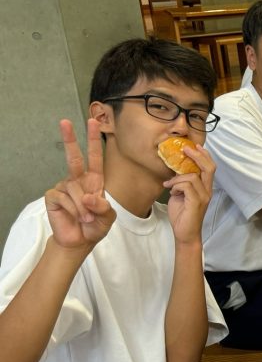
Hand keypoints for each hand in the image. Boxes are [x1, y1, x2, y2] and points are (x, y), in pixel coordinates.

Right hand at [45, 119, 113, 250]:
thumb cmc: (95, 226)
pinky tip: (75, 217)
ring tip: (86, 219)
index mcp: (94, 181)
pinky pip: (64, 198)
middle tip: (65, 121)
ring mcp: (64, 187)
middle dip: (70, 139)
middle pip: (74, 157)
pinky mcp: (53, 196)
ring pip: (74, 189)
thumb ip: (103, 207)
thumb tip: (89, 197)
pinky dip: (73, 209)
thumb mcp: (107, 217)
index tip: (93, 122)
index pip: (95, 157)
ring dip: (83, 207)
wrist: (80, 240)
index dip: (93, 140)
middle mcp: (78, 180)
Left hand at [164, 141, 214, 244]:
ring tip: (169, 185)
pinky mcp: (196, 202)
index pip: (210, 167)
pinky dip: (176, 186)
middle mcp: (207, 191)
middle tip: (186, 149)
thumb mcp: (181, 195)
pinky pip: (187, 186)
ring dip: (177, 178)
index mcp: (205, 188)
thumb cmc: (182, 215)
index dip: (204, 155)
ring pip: (193, 176)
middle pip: (209, 167)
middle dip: (197, 155)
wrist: (185, 234)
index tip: (194, 146)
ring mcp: (203, 196)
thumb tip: (174, 172)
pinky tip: (171, 191)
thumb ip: (182, 183)